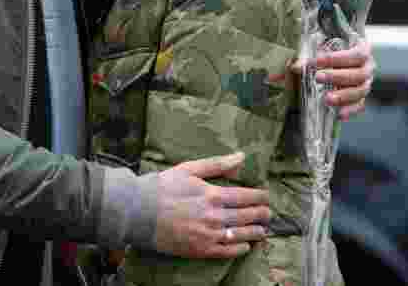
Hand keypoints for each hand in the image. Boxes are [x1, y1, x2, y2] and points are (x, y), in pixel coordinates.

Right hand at [154, 152, 270, 258]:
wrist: (139, 211)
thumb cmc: (163, 187)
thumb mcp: (189, 169)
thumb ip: (217, 164)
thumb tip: (241, 157)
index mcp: (212, 194)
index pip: (246, 196)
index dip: (260, 196)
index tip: (266, 196)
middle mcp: (215, 216)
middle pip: (247, 216)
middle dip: (261, 214)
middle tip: (268, 213)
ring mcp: (209, 235)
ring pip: (241, 235)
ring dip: (255, 232)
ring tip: (263, 230)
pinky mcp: (200, 249)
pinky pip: (227, 251)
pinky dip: (240, 249)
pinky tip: (245, 246)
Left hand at [292, 6, 375, 120]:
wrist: (340, 62)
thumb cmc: (332, 53)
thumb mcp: (322, 49)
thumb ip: (310, 56)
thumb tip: (295, 66)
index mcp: (363, 51)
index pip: (355, 54)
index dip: (336, 58)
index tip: (316, 61)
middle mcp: (367, 68)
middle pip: (358, 74)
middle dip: (337, 76)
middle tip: (318, 77)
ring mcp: (365, 84)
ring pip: (359, 91)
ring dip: (343, 95)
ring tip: (327, 98)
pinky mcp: (361, 98)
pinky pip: (359, 105)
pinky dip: (349, 110)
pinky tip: (339, 114)